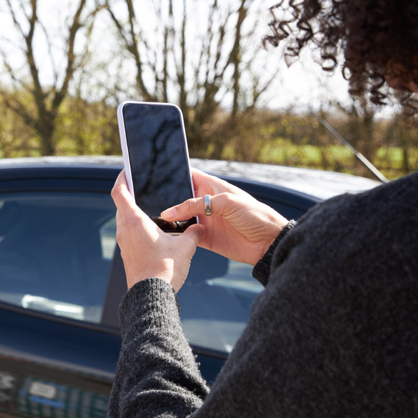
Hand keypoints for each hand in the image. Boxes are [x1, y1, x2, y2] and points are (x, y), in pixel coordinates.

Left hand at [111, 171, 200, 290]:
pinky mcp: (127, 255)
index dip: (121, 178)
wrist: (151, 296)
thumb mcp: (185, 247)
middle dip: (131, 195)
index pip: (120, 191)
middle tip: (144, 187)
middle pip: (121, 205)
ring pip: (125, 221)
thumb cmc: (165, 270)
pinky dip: (137, 228)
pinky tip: (154, 231)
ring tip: (152, 208)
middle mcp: (124, 230)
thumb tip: (200, 226)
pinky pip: (129, 234)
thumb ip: (193, 232)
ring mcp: (123, 244)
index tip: (127, 170)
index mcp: (134, 221)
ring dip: (134, 213)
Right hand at [161, 168, 287, 265]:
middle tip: (149, 199)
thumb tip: (170, 212)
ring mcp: (205, 221)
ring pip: (180, 217)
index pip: (190, 176)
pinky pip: (186, 235)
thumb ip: (197, 204)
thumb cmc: (255, 215)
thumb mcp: (226, 202)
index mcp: (213, 188)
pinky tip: (166, 233)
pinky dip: (177, 235)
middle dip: (167, 198)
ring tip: (154, 217)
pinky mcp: (205, 238)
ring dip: (170, 218)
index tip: (157, 174)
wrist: (268, 242)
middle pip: (180, 198)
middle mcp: (206, 203)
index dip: (175, 174)